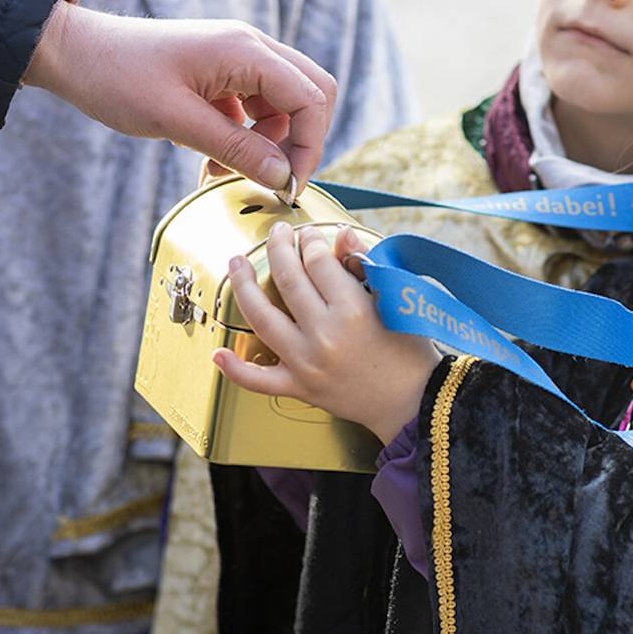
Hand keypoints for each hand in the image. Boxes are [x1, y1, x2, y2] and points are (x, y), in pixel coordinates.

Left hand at [22, 3, 337, 188]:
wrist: (73, 52)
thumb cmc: (117, 79)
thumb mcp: (176, 121)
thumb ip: (235, 148)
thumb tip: (282, 178)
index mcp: (245, 51)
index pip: (310, 98)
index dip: (308, 146)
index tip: (287, 186)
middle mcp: (251, 47)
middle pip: (311, 94)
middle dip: (300, 141)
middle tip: (274, 179)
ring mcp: (238, 57)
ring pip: (284, 103)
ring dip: (269, 142)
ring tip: (227, 171)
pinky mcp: (223, 70)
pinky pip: (256, 105)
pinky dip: (247, 135)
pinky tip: (215, 158)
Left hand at [213, 224, 440, 445]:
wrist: (413, 401)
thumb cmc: (410, 348)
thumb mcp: (395, 299)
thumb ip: (365, 263)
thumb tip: (340, 234)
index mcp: (352, 309)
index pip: (318, 262)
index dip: (311, 240)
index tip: (309, 233)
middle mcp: (324, 334)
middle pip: (288, 279)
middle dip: (277, 248)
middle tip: (274, 234)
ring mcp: (307, 363)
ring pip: (262, 319)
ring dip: (243, 287)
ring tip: (236, 265)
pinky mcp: (300, 388)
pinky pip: (258, 380)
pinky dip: (236, 368)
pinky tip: (219, 352)